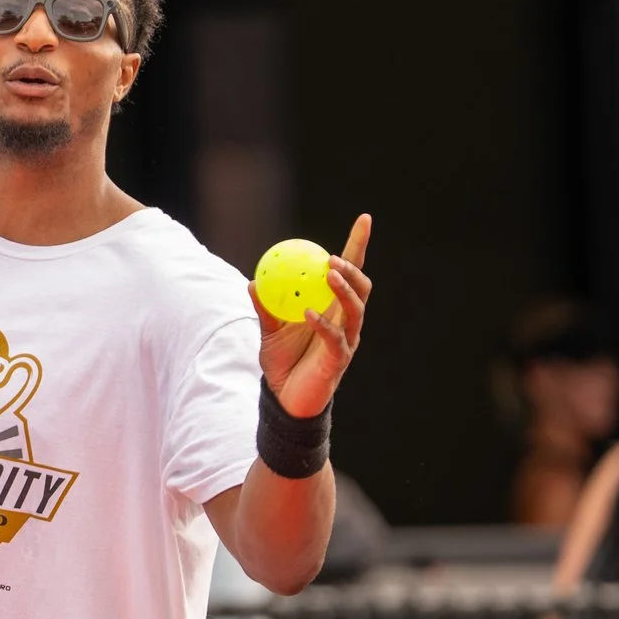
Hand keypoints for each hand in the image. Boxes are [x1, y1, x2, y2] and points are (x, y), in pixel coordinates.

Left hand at [252, 214, 371, 419]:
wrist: (284, 399)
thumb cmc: (282, 361)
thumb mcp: (269, 329)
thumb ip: (265, 305)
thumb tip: (254, 280)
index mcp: (333, 307)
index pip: (350, 271)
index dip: (359, 245)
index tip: (364, 219)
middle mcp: (346, 321)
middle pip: (361, 287)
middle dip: (354, 268)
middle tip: (333, 257)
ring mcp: (346, 340)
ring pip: (356, 310)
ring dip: (344, 290)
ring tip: (329, 273)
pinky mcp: (339, 361)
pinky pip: (336, 339)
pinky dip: (323, 325)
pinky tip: (309, 314)